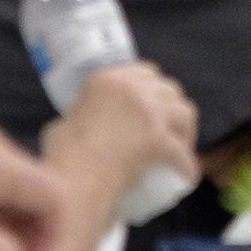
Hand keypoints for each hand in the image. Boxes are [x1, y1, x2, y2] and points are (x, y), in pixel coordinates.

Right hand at [41, 61, 200, 198]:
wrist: (72, 178)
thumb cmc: (63, 155)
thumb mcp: (67, 120)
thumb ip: (80, 114)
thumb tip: (82, 121)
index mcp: (106, 79)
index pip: (145, 72)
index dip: (154, 89)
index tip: (154, 106)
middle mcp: (131, 88)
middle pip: (169, 89)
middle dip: (173, 106)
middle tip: (169, 128)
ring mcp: (147, 112)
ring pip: (185, 112)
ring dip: (186, 129)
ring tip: (181, 146)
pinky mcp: (158, 139)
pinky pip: (183, 152)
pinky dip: (187, 165)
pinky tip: (187, 176)